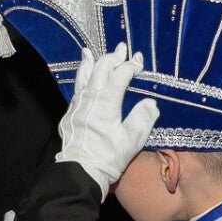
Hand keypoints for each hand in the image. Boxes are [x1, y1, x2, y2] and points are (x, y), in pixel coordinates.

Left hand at [55, 46, 159, 196]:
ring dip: (91, 63)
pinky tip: (82, 76)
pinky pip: (76, 90)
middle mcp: (90, 100)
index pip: (119, 77)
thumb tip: (150, 103)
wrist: (82, 171)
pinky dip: (80, 78)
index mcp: (106, 104)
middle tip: (121, 49)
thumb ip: (142, 120)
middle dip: (112, 58)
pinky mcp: (70, 114)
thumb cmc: (109, 158)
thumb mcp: (131, 141)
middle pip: (100, 71)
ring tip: (90, 51)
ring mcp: (77, 106)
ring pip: (84, 78)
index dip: (130, 66)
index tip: (138, 61)